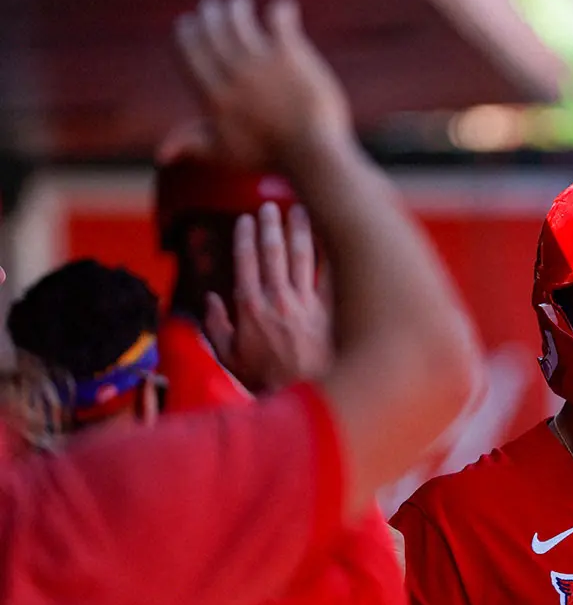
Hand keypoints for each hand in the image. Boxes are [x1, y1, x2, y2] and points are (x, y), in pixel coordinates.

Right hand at [173, 0, 352, 168]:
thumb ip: (192, 143)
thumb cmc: (270, 157)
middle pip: (211, 29)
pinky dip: (280, 10)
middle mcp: (233, 74)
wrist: (313, 154)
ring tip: (241, 2)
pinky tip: (284, 10)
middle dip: (209, 12)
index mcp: (213, 95)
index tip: (188, 22)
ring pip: (239, 18)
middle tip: (214, 6)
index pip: (188, 50)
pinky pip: (278, 19)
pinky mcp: (290, 55)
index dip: (186, 31)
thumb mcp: (224, 153)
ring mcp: (261, 62)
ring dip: (236, 5)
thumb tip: (161, 154)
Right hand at [205, 201, 332, 392]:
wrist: (308, 397)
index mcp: (251, 308)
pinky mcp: (328, 311)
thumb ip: (216, 327)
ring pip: (303, 257)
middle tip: (270, 208)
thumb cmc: (266, 381)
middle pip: (273, 252)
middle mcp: (278, 299)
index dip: (245, 237)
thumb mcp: (229, 358)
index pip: (246, 262)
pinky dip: (329, 254)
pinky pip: (329, 275)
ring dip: (299, 230)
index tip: (246, 219)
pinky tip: (330, 238)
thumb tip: (209, 301)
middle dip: (270, 225)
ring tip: (299, 211)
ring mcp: (305, 303)